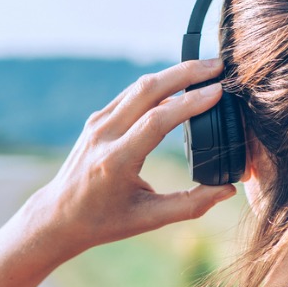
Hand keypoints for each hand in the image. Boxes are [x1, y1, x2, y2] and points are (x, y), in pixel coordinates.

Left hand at [26, 59, 236, 255]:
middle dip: (186, 72)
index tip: (218, 91)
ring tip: (206, 69)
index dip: (189, 102)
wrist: (59, 215)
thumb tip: (228, 189)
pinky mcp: (97, 119)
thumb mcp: (148, 218)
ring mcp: (98, 123)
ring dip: (173, 73)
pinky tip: (180, 82)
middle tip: (218, 65)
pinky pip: (131, 94)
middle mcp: (104, 136)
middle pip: (147, 89)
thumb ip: (190, 205)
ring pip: (139, 86)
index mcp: (116, 161)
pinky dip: (158, 84)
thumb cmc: (104, 221)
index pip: (156, 120)